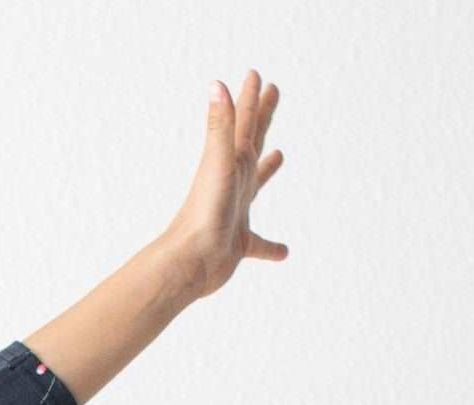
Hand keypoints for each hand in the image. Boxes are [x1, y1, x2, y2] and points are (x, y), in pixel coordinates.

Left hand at [158, 69, 288, 303]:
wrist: (190, 261)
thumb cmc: (203, 212)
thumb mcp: (218, 162)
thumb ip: (220, 125)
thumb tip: (216, 84)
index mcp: (230, 162)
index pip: (243, 123)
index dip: (251, 98)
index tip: (255, 75)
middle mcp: (233, 183)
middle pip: (252, 142)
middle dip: (261, 117)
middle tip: (273, 93)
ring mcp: (235, 212)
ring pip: (256, 185)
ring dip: (267, 170)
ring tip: (279, 156)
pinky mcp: (238, 243)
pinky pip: (260, 244)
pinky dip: (271, 247)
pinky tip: (283, 252)